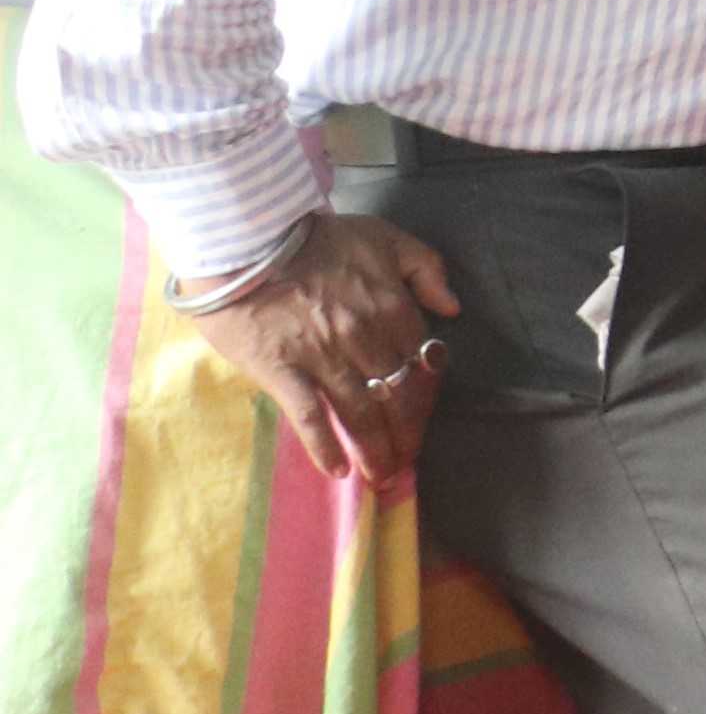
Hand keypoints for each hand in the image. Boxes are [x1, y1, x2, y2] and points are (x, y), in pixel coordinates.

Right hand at [184, 214, 461, 485]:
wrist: (245, 238)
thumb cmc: (316, 237)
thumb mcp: (385, 237)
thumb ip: (426, 269)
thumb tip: (452, 308)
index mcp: (393, 309)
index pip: (422, 363)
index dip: (425, 394)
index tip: (422, 417)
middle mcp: (365, 339)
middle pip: (396, 396)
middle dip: (405, 433)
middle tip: (406, 462)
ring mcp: (323, 358)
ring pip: (361, 413)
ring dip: (376, 449)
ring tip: (382, 476)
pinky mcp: (281, 372)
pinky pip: (310, 416)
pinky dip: (325, 446)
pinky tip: (337, 471)